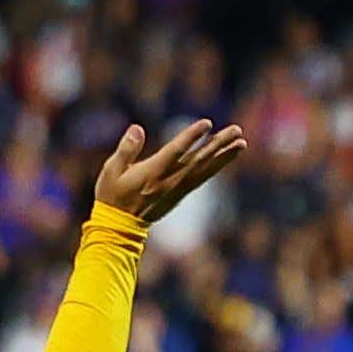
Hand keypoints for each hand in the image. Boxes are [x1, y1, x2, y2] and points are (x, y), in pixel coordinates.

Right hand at [93, 119, 248, 223]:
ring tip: (241, 143)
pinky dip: (216, 167)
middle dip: (218, 144)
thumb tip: (137, 128)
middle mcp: (169, 181)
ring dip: (224, 156)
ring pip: (205, 170)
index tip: (207, 123)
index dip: (191, 137)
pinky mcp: (179, 194)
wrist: (118, 228)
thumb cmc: (112, 196)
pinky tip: (227, 157)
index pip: (176, 151)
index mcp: (152, 173)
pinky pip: (202, 178)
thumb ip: (126, 149)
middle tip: (237, 130)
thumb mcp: (111, 171)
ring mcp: (176, 189)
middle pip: (198, 159)